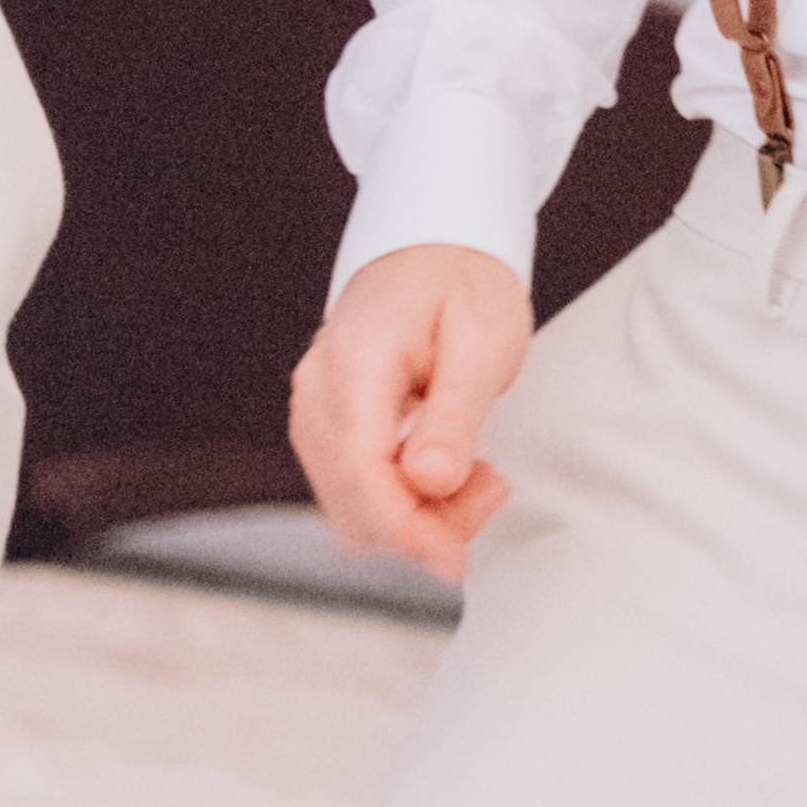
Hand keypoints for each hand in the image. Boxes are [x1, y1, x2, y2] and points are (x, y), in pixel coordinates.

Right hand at [288, 241, 535, 575]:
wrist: (436, 245)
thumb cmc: (464, 284)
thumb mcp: (482, 342)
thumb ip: (454, 415)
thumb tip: (429, 482)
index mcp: (355, 364)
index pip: (363, 474)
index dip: (408, 531)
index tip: (455, 560)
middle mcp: (319, 390)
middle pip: (352, 499)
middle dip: (422, 523)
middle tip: (492, 488)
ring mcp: (315, 407)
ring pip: (348, 502)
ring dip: (413, 515)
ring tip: (478, 474)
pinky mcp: (326, 422)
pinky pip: (351, 484)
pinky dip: (398, 497)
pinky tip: (444, 471)